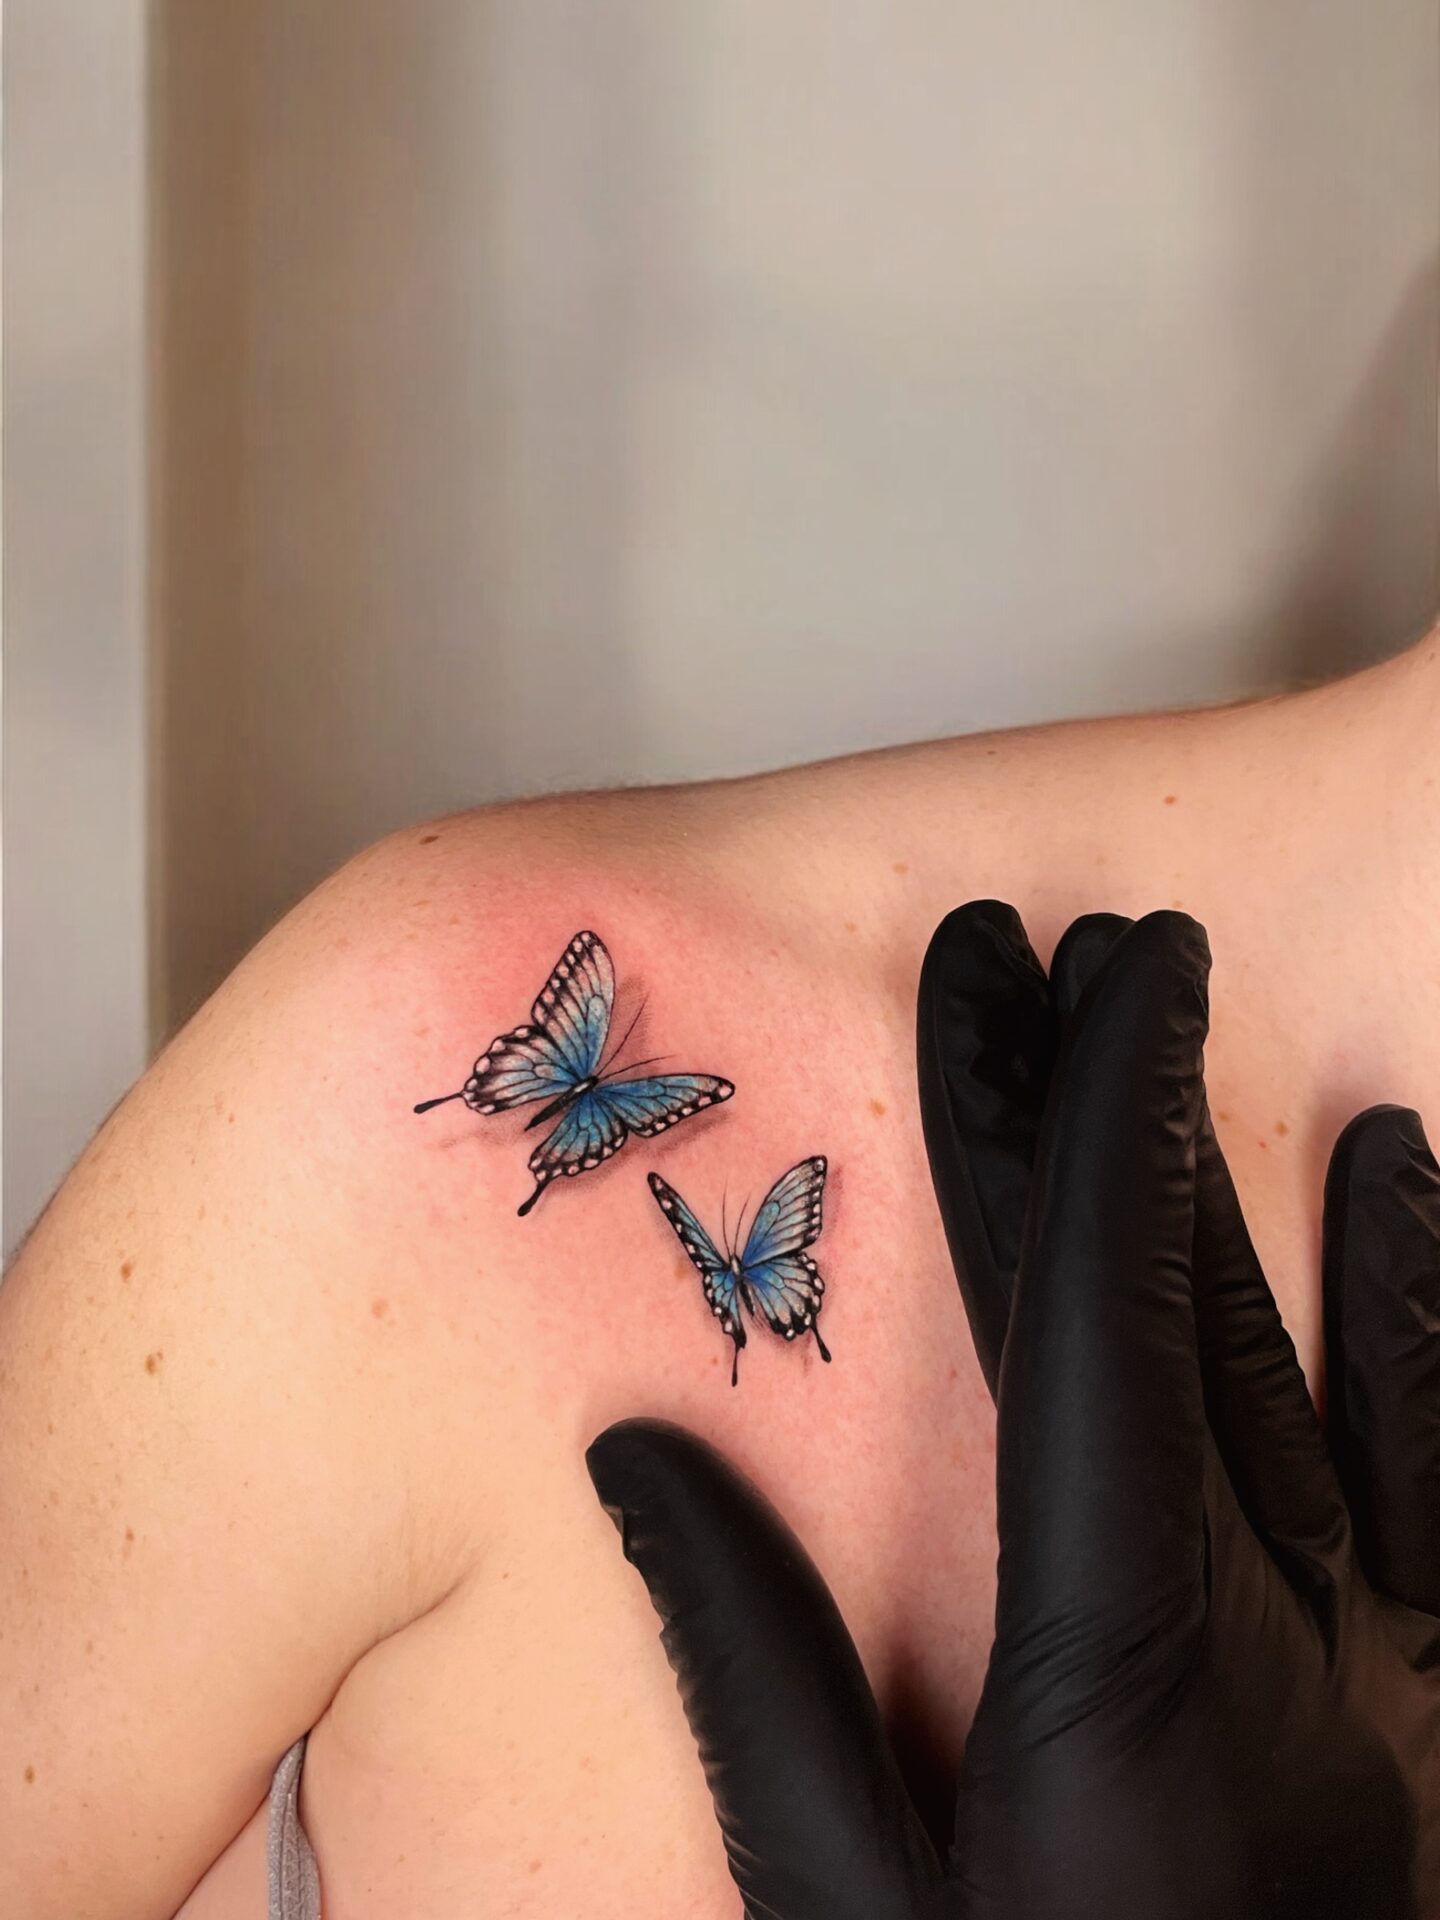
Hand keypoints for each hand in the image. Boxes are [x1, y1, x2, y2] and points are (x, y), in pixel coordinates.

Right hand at [586, 908, 1439, 1916]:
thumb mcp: (854, 1913)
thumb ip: (755, 1682)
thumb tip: (646, 1460)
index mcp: (1117, 1658)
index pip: (1083, 1315)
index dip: (1055, 1124)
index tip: (1037, 971)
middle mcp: (1273, 1617)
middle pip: (1182, 1298)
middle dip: (1114, 1109)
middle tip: (1082, 953)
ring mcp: (1388, 1646)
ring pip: (1323, 1345)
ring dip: (1253, 1169)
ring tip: (1207, 1017)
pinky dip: (1430, 1296)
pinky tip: (1415, 1172)